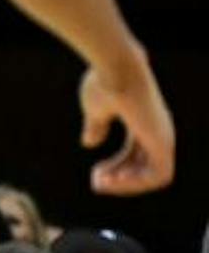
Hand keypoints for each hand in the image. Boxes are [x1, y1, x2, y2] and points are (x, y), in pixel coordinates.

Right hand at [81, 51, 174, 194]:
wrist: (114, 68)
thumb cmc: (104, 82)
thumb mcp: (96, 109)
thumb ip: (96, 126)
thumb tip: (89, 143)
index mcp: (143, 121)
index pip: (135, 153)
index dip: (116, 166)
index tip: (96, 173)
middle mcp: (157, 130)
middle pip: (143, 166)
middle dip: (120, 179)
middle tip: (96, 183)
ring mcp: (163, 136)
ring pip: (154, 175)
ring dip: (127, 184)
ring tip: (101, 183)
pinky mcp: (163, 142)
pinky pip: (158, 175)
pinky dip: (137, 182)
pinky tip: (113, 180)